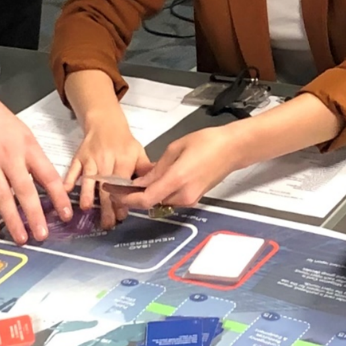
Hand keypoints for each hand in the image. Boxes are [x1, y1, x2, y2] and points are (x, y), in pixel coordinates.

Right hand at [0, 63, 71, 243]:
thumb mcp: (23, 134)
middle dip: (35, 215)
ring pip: (2, 198)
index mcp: (27, 148)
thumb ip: (34, 159)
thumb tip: (47, 185)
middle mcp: (9, 157)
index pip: (48, 176)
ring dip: (13, 220)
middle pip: (25, 191)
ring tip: (21, 238)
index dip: (59, 197)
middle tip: (42, 234)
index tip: (66, 214)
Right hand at [64, 114, 150, 217]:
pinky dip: (69, 180)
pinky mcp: (78, 157)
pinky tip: (66, 191)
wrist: (105, 122)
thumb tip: (157, 186)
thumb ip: (146, 170)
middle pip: (106, 186)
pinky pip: (73, 169)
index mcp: (123, 160)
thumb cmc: (124, 142)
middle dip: (106, 206)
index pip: (122, 184)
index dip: (122, 200)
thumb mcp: (139, 152)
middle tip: (107, 223)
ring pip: (90, 179)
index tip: (122, 216)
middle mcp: (106, 160)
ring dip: (88, 194)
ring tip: (87, 209)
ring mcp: (91, 159)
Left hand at [119, 127, 244, 211]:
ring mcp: (190, 199)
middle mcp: (183, 195)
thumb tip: (140, 182)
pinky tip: (151, 184)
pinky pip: (170, 199)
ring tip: (132, 183)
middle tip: (118, 186)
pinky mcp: (194, 198)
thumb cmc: (207, 143)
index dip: (126, 198)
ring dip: (145, 195)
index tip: (113, 191)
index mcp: (177, 180)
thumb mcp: (174, 149)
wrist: (232, 149)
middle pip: (151, 202)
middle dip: (133, 196)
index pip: (145, 199)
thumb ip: (156, 169)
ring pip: (160, 202)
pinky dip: (158, 194)